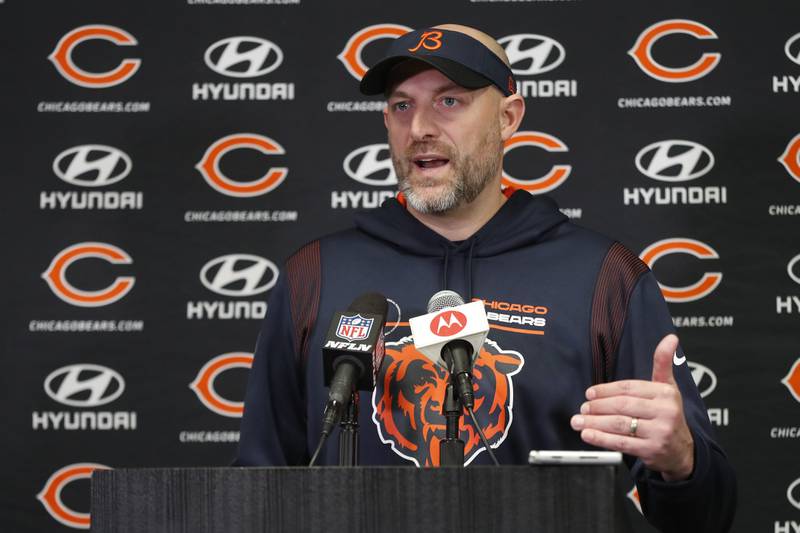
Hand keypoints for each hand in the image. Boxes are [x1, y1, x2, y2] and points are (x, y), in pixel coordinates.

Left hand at [570, 334, 694, 480]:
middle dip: (598, 406)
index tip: (590, 393)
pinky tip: (588, 434)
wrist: (682, 450)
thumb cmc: (668, 415)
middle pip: (623, 406)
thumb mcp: (668, 387)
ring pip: (620, 424)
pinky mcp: (651, 450)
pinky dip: (601, 439)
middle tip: (583, 407)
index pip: (629, 388)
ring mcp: (659, 432)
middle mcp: (665, 412)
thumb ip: (663, 363)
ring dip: (594, 422)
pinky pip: (622, 443)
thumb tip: (670, 338)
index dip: (606, 390)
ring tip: (578, 420)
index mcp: (666, 393)